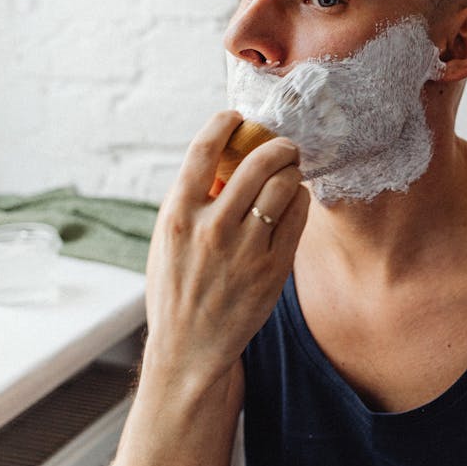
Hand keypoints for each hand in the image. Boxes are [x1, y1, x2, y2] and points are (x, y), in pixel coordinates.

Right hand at [143, 111, 309, 387]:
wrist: (188, 348)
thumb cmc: (176, 287)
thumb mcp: (169, 239)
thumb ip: (192, 199)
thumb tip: (226, 157)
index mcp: (177, 214)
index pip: (203, 149)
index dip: (224, 122)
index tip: (236, 118)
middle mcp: (211, 228)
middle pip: (256, 162)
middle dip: (277, 145)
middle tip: (283, 147)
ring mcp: (244, 249)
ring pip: (283, 185)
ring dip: (291, 171)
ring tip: (290, 173)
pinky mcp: (272, 269)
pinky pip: (296, 216)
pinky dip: (298, 200)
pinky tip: (293, 202)